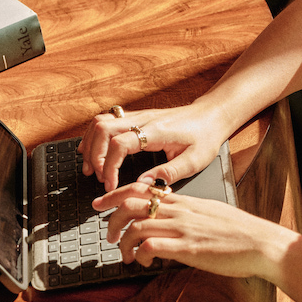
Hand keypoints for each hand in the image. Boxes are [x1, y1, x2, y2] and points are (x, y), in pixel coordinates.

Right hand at [78, 103, 229, 191]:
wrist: (211, 116)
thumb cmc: (205, 138)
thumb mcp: (193, 161)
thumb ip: (168, 173)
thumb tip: (142, 184)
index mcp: (156, 131)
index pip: (120, 145)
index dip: (109, 166)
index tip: (110, 185)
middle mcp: (143, 119)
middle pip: (103, 129)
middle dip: (94, 155)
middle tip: (97, 177)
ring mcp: (138, 115)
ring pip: (101, 121)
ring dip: (90, 144)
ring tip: (90, 167)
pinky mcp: (136, 116)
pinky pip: (107, 120)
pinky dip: (95, 135)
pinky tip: (92, 150)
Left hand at [100, 180, 296, 280]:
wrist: (261, 243)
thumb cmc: (240, 232)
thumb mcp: (210, 213)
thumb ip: (188, 213)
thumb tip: (172, 219)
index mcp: (183, 201)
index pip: (140, 189)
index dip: (114, 195)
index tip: (100, 204)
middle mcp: (179, 211)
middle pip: (131, 204)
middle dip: (112, 219)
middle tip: (108, 235)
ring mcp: (182, 229)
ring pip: (136, 226)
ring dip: (124, 243)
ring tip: (126, 256)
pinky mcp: (187, 249)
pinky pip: (151, 247)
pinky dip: (140, 255)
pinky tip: (144, 263)